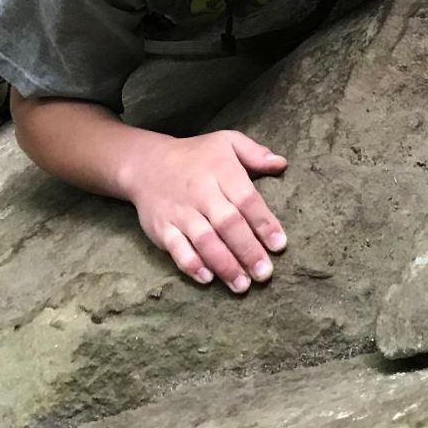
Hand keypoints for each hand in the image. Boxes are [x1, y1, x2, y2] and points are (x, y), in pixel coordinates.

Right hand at [125, 130, 288, 292]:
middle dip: (248, 250)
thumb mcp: (226, 142)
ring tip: (242, 284)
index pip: (246, 199)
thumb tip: (282, 163)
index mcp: (221, 170)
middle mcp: (201, 192)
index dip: (264, 223)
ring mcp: (180, 212)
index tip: (279, 245)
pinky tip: (207, 278)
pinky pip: (177, 249)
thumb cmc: (195, 156)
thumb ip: (255, 153)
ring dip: (225, 265)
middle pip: (228, 224)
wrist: (146, 163)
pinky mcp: (162, 228)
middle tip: (265, 273)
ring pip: (205, 240)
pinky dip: (191, 264)